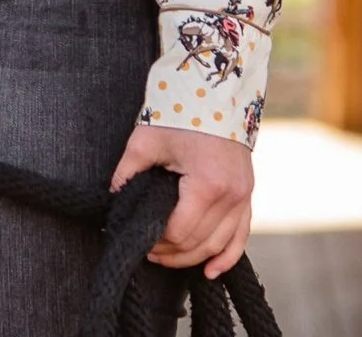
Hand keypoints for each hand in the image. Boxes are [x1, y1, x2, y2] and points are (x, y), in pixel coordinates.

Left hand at [112, 123, 253, 278]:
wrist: (214, 90)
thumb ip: (127, 173)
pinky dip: (228, 256)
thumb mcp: (146, 140)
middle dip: (171, 252)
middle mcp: (231, 195)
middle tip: (148, 252)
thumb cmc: (179, 112)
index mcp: (207, 183)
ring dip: (194, 257)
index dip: (158, 242)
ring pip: (220, 244)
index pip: (180, 231)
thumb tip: (113, 200)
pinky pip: (241, 235)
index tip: (139, 241)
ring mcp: (244, 195)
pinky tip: (212, 271)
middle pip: (199, 242)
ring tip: (168, 258)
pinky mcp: (248, 193)